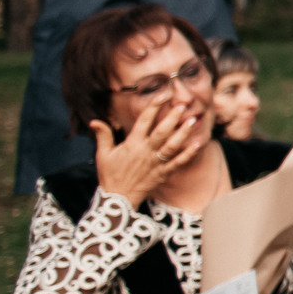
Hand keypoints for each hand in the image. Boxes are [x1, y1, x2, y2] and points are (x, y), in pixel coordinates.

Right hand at [91, 96, 208, 203]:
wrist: (118, 198)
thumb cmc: (110, 174)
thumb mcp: (103, 154)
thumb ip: (103, 135)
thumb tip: (95, 121)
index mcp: (132, 144)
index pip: (144, 121)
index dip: (154, 107)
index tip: (163, 95)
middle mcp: (145, 152)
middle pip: (161, 132)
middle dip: (172, 117)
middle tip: (183, 105)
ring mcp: (156, 163)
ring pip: (172, 145)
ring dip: (183, 133)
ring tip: (193, 121)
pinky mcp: (163, 173)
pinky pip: (178, 163)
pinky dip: (188, 154)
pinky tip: (197, 144)